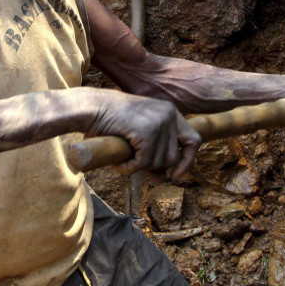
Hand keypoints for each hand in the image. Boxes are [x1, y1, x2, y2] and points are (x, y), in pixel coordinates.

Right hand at [84, 90, 201, 176]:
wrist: (90, 108)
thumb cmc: (110, 121)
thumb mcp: (140, 131)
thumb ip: (156, 149)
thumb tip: (166, 177)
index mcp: (170, 111)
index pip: (194, 140)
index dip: (188, 161)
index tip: (175, 174)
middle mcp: (169, 114)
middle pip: (173, 158)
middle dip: (153, 167)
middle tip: (134, 163)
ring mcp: (159, 122)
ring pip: (158, 163)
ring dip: (139, 166)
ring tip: (122, 155)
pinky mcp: (147, 131)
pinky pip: (143, 163)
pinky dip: (129, 167)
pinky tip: (118, 159)